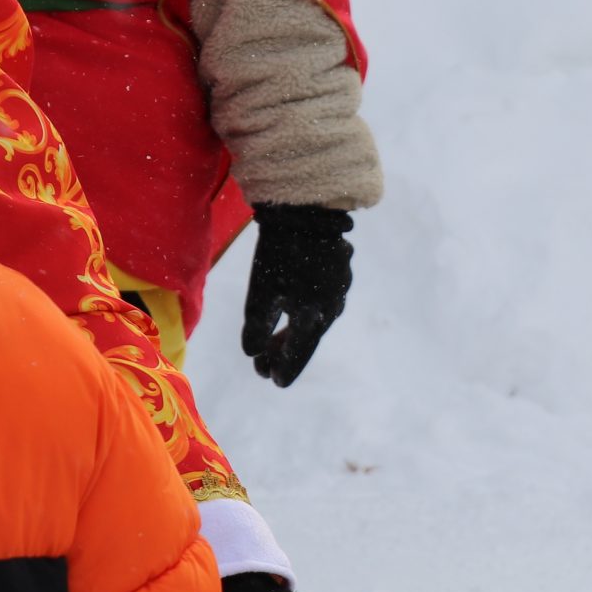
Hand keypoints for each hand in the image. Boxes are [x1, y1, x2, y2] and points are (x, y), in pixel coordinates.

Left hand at [242, 205, 351, 387]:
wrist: (308, 212)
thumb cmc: (279, 254)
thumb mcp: (261, 294)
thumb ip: (256, 328)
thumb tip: (252, 352)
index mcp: (313, 318)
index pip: (298, 354)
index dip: (283, 369)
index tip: (271, 379)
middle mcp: (331, 310)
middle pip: (307, 339)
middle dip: (285, 353)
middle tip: (264, 364)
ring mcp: (339, 292)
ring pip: (315, 321)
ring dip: (295, 333)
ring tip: (275, 340)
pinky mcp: (340, 275)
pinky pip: (322, 303)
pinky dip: (305, 313)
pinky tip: (293, 310)